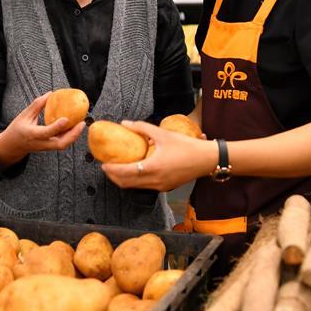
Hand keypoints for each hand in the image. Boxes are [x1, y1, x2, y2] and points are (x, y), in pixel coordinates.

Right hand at [0, 92, 85, 165]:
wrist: (12, 146)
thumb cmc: (16, 129)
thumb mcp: (23, 115)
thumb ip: (36, 105)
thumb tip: (50, 94)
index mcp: (32, 134)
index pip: (46, 132)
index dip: (57, 126)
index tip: (66, 119)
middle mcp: (40, 143)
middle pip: (60, 144)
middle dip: (73, 135)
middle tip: (81, 124)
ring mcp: (46, 147)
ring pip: (63, 145)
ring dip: (74, 136)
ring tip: (81, 124)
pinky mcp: (49, 147)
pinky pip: (62, 143)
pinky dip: (70, 136)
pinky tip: (75, 127)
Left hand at [101, 120, 216, 191]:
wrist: (207, 160)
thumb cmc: (187, 146)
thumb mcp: (163, 134)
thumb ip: (142, 128)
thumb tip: (125, 123)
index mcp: (152, 168)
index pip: (125, 173)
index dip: (111, 170)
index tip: (103, 164)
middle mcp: (155, 181)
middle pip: (126, 183)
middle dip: (114, 176)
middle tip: (106, 167)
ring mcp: (160, 186)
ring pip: (135, 187)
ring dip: (124, 179)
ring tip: (117, 169)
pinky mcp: (166, 187)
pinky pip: (145, 186)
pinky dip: (135, 181)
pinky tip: (135, 170)